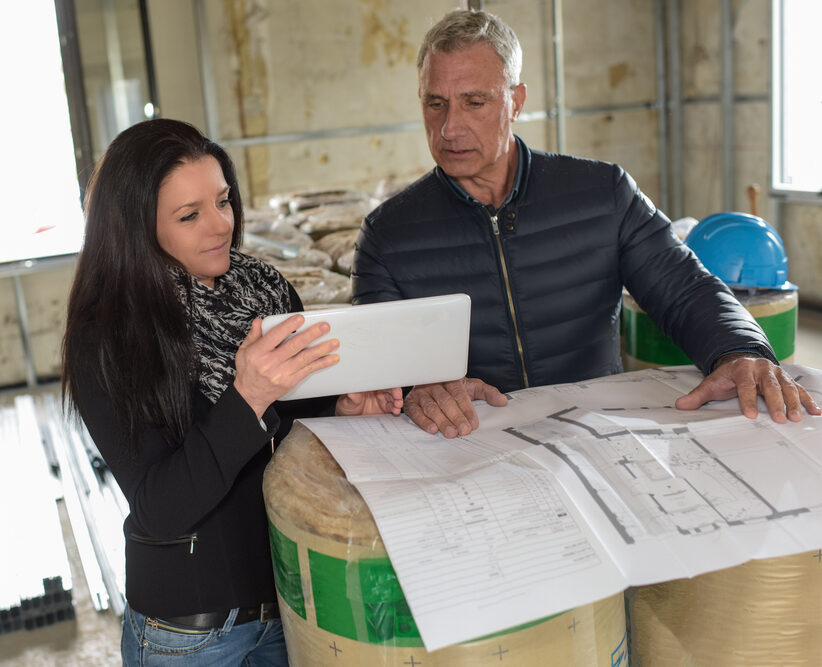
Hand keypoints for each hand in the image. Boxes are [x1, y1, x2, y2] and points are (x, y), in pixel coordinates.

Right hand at [234, 315, 339, 418]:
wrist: (250, 396)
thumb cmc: (248, 371)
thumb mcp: (244, 351)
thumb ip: (253, 335)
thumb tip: (259, 321)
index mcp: (258, 353)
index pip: (275, 336)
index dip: (288, 326)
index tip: (300, 318)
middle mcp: (270, 363)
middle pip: (293, 346)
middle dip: (311, 335)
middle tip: (324, 327)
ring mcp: (281, 374)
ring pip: (304, 359)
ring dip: (321, 350)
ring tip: (334, 342)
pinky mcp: (290, 382)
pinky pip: (308, 371)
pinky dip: (321, 364)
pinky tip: (331, 358)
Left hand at [336, 387, 403, 416]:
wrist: (347, 416)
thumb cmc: (347, 404)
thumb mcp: (348, 401)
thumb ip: (352, 397)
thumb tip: (352, 393)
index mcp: (370, 385)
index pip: (382, 381)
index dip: (389, 384)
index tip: (393, 389)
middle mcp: (377, 391)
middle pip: (391, 389)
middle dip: (396, 393)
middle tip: (397, 399)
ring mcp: (381, 399)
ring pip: (394, 398)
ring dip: (398, 401)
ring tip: (397, 406)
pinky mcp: (383, 408)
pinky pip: (392, 407)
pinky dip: (395, 409)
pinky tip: (396, 411)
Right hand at [404, 377, 507, 437]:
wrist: (427, 381)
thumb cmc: (451, 387)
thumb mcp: (471, 386)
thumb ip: (487, 393)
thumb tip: (503, 401)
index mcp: (451, 379)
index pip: (459, 394)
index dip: (467, 409)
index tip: (473, 423)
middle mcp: (435, 385)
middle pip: (445, 401)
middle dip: (455, 417)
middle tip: (463, 430)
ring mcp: (422, 394)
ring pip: (431, 407)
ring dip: (441, 421)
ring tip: (451, 433)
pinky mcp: (411, 403)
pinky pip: (416, 412)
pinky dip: (423, 421)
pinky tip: (432, 429)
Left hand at [675, 353, 820, 421]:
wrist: (740, 360)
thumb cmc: (727, 376)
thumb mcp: (711, 384)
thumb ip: (697, 396)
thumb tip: (680, 406)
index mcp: (742, 369)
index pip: (745, 386)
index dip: (748, 400)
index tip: (750, 414)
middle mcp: (762, 369)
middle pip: (770, 386)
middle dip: (775, 403)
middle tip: (779, 419)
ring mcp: (776, 373)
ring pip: (787, 387)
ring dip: (794, 403)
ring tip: (797, 418)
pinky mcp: (787, 379)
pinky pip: (799, 389)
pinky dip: (807, 400)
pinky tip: (815, 411)